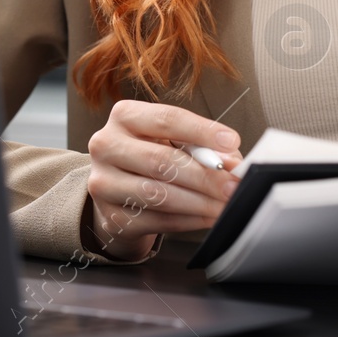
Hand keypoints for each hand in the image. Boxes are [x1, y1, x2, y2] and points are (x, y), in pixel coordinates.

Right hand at [83, 100, 242, 261]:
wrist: (118, 191)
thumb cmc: (151, 156)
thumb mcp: (173, 141)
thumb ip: (201, 147)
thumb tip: (232, 164)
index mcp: (124, 116)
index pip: (167, 119)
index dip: (202, 131)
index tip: (232, 141)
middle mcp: (106, 145)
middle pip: (162, 160)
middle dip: (205, 175)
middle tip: (233, 185)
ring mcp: (104, 183)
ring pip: (158, 194)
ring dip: (200, 202)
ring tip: (225, 205)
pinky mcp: (112, 216)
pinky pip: (157, 220)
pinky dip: (189, 220)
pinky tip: (208, 217)